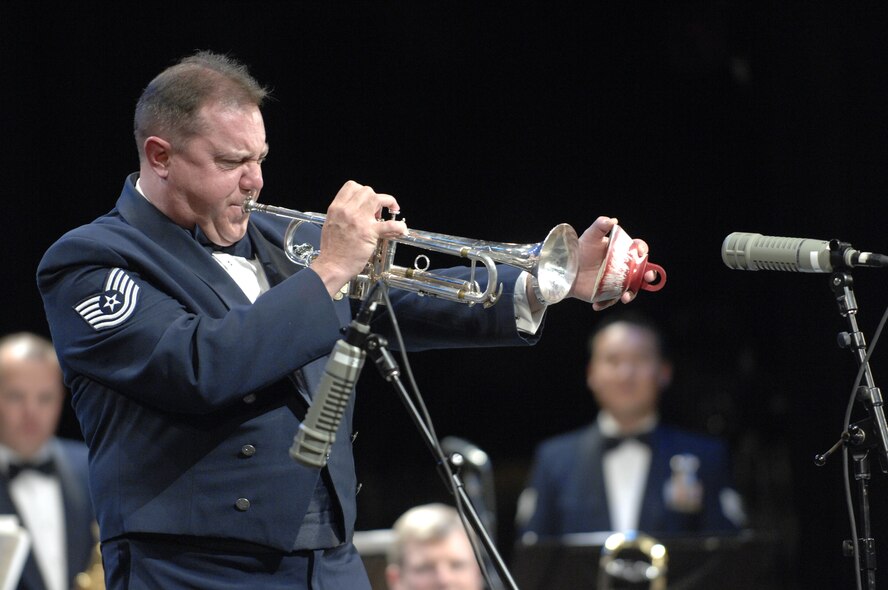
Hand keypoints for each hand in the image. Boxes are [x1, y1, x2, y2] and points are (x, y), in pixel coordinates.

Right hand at [310, 181, 406, 295]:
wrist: (332, 265)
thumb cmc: (332, 250)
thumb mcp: (331, 224)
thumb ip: (343, 214)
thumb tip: (357, 210)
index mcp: (336, 208)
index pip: (352, 186)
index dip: (362, 191)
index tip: (367, 200)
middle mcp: (347, 211)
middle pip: (367, 190)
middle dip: (375, 198)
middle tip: (377, 211)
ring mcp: (359, 221)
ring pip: (378, 199)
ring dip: (388, 203)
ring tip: (390, 212)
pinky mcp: (369, 233)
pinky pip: (390, 224)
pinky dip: (399, 226)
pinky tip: (402, 229)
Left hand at [568, 217, 655, 309]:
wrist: (566, 268)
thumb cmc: (580, 250)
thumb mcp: (590, 236)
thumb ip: (600, 226)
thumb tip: (613, 220)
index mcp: (622, 252)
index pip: (638, 250)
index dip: (642, 250)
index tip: (640, 252)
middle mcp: (623, 267)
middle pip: (641, 272)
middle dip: (648, 274)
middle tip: (647, 276)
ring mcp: (616, 281)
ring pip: (630, 289)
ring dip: (630, 294)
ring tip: (624, 297)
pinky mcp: (607, 293)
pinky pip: (611, 300)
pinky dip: (605, 303)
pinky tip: (596, 304)